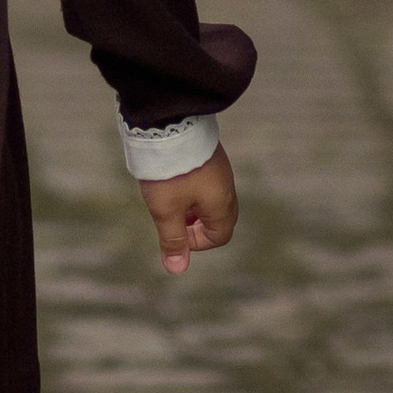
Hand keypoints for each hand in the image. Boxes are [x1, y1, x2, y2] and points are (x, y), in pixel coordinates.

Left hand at [139, 147, 237, 279]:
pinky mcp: (209, 155)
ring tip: (169, 197)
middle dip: (196, 225)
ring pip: (211, 198)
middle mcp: (226, 187)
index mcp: (221, 204)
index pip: (220, 236)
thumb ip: (172, 239)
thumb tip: (177, 268)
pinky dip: (191, 188)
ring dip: (192, 206)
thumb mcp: (166, 210)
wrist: (169, 124)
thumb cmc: (169, 172)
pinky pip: (206, 181)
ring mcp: (219, 169)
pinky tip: (171, 178)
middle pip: (219, 218)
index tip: (175, 233)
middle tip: (173, 217)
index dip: (196, 242)